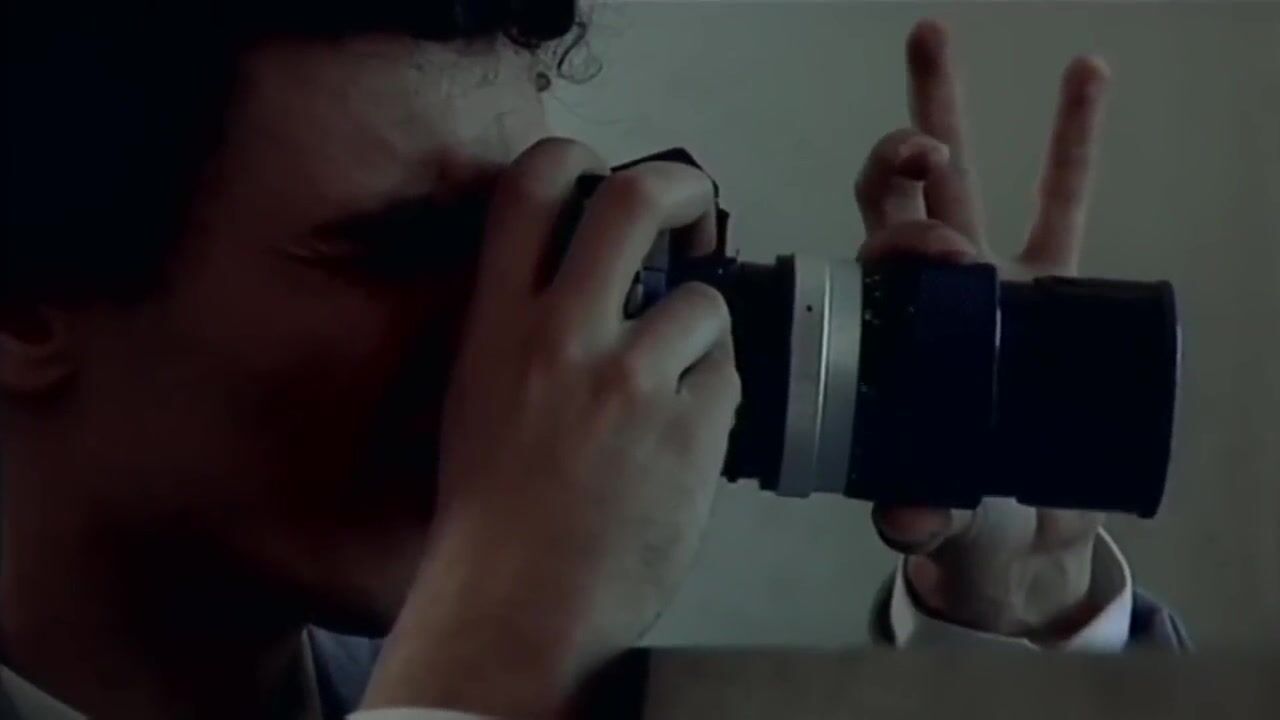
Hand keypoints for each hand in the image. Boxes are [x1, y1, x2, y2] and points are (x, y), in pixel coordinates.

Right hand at [362, 139, 738, 716]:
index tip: (606, 176)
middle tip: (696, 211)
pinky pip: (727, 377)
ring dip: (704, 331)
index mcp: (498, 322)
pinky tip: (685, 435)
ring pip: (706, 300)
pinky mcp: (686, 428)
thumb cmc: (493, 514)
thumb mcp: (480, 395)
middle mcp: (561, 334)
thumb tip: (592, 283)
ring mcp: (628, 379)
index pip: (532, 185)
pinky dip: (716, 396)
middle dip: (683, 190)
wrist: (515, 605)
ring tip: (679, 378)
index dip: (579, 157)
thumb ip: (527, 329)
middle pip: (638, 200)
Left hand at [855, 20, 1112, 638]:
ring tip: (935, 37)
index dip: (892, 229)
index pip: (876, 257)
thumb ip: (922, 509)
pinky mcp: (1053, 292)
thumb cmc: (962, 506)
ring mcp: (993, 283)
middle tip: (917, 101)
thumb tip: (904, 523)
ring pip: (969, 183)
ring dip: (947, 114)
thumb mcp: (940, 508)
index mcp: (898, 334)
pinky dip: (1072, 143)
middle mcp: (934, 296)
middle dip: (902, 143)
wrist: (1016, 529)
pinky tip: (1085, 77)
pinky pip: (1065, 204)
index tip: (932, 247)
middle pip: (906, 201)